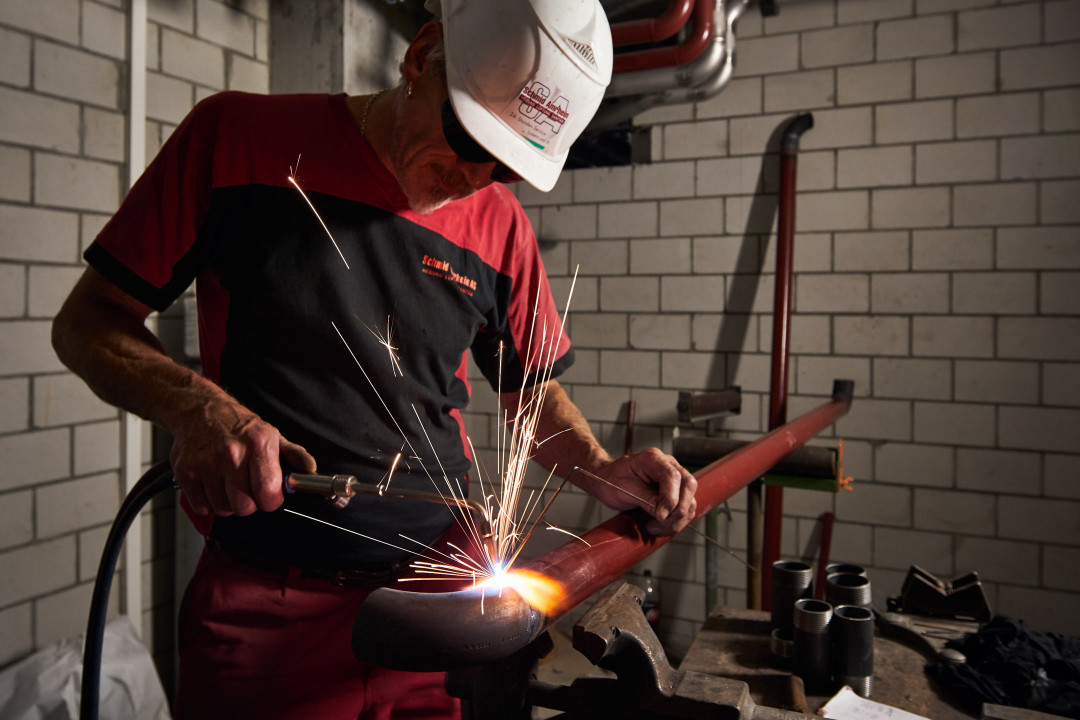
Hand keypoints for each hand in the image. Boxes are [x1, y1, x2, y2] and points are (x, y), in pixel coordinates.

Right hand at [169, 398, 316, 516]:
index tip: (269, 495)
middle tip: (247, 489)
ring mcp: (206, 462)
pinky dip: (208, 502)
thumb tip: (310, 469)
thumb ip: (294, 454)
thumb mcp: (272, 434)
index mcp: (258, 444)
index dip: (271, 501)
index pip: (268, 492)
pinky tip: (212, 484)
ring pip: (223, 509)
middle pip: (244, 507)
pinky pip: (202, 506)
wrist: (200, 409)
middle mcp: (231, 453)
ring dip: (227, 502)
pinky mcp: (185, 471)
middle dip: (249, 504)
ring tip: (228, 483)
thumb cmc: (238, 425)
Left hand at [585, 448, 697, 535]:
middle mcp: (668, 465)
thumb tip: (665, 515)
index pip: (673, 477)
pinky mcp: (675, 491)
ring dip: (677, 519)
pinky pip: (685, 507)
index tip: (660, 516)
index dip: (670, 499)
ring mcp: (674, 478)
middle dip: (678, 510)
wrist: (606, 482)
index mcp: (653, 459)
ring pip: (689, 499)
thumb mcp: (624, 490)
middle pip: (689, 486)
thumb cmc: (611, 481)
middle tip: (661, 524)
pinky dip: (676, 521)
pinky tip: (660, 527)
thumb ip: (647, 500)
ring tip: (655, 527)